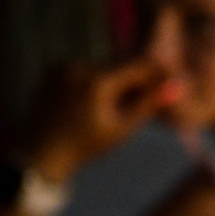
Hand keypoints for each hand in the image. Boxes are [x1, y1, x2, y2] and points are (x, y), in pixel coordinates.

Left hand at [25, 57, 179, 181]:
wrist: (40, 152)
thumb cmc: (86, 145)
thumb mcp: (122, 128)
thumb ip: (149, 104)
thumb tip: (174, 87)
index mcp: (98, 81)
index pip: (139, 63)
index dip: (157, 70)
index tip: (169, 81)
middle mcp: (79, 67)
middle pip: (120, 64)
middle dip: (135, 79)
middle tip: (141, 101)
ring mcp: (63, 66)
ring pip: (102, 67)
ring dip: (113, 81)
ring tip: (108, 109)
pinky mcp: (52, 69)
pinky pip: (83, 70)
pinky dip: (93, 82)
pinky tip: (88, 105)